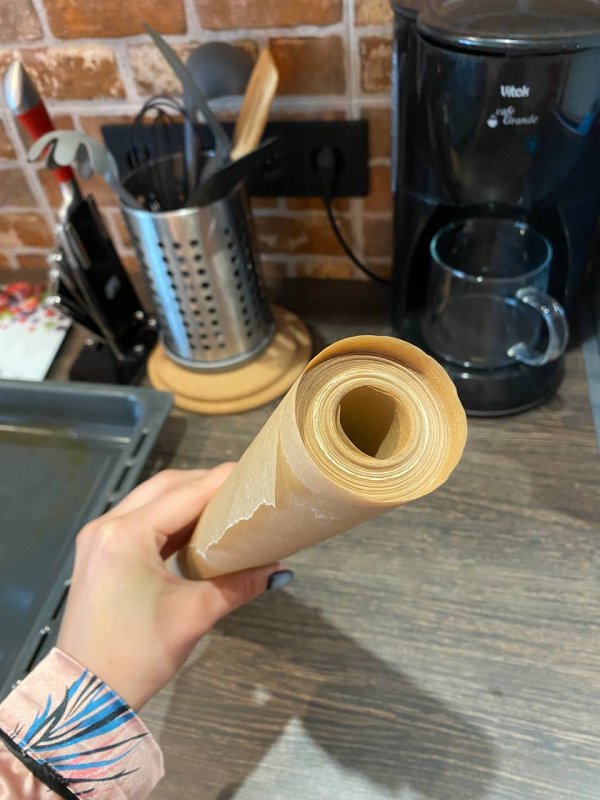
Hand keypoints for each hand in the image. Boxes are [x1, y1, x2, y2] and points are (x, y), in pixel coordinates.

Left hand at [57, 464, 289, 709]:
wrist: (84, 696)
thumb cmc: (137, 655)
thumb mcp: (194, 616)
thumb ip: (238, 585)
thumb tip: (277, 569)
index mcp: (126, 535)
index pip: (185, 494)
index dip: (222, 481)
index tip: (253, 473)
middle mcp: (107, 525)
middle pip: (165, 487)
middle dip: (205, 484)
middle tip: (242, 490)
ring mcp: (98, 537)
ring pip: (149, 500)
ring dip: (185, 498)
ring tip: (224, 506)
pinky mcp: (97, 552)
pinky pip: (137, 519)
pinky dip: (167, 518)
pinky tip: (194, 528)